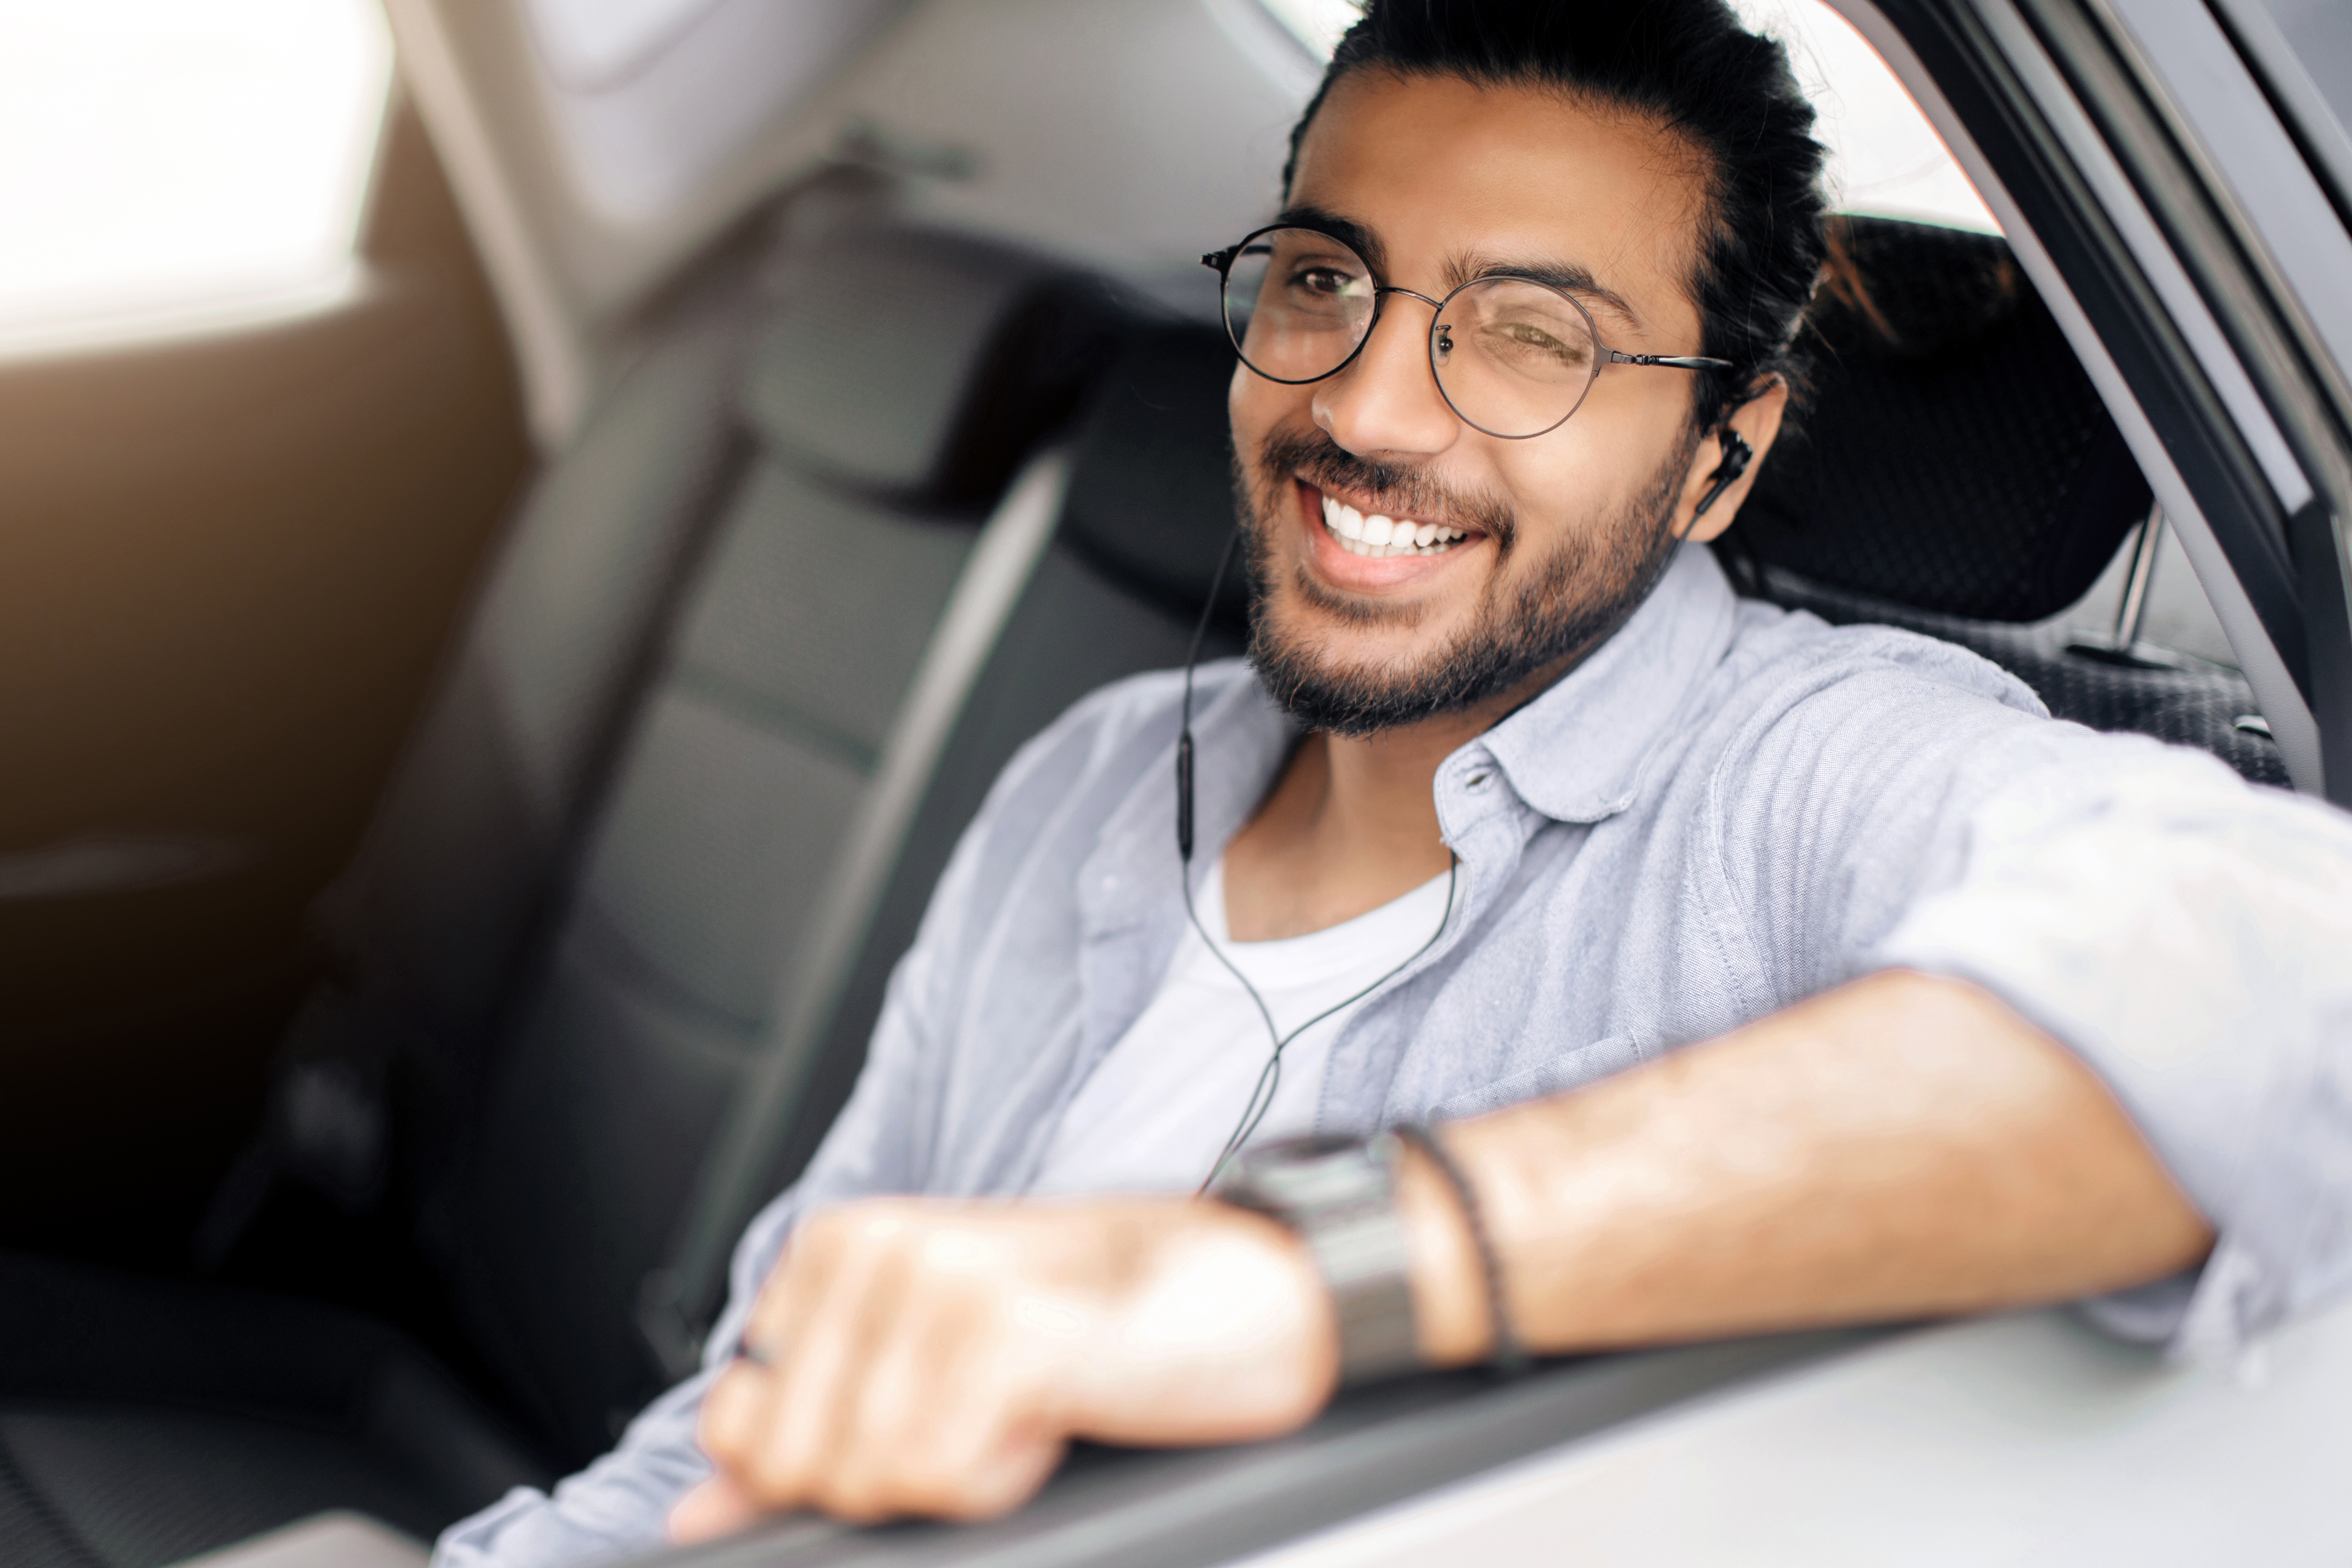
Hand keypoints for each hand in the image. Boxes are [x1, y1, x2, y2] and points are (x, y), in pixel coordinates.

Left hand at [668, 1195, 1337, 1535]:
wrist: (1247, 1287)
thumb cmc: (1096, 1325)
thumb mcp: (931, 1374)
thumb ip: (810, 1437)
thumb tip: (693, 1518)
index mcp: (836, 1251)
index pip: (745, 1435)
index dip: (836, 1468)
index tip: (929, 1416)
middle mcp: (873, 1247)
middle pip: (801, 1468)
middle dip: (895, 1478)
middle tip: (988, 1409)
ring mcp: (935, 1280)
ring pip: (870, 1480)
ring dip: (964, 1471)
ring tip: (1030, 1399)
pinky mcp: (1002, 1330)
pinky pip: (942, 1479)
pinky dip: (1008, 1473)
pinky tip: (1057, 1409)